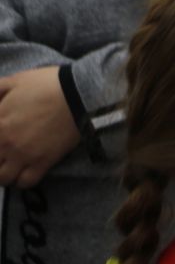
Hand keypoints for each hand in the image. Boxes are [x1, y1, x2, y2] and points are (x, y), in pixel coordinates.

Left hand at [0, 68, 81, 187]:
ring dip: (4, 173)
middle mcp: (5, 143)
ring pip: (3, 178)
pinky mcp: (42, 162)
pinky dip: (22, 181)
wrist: (78, 95)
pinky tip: (25, 172)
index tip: (1, 141)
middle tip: (4, 154)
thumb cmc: (46, 85)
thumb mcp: (15, 80)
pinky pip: (25, 182)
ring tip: (11, 166)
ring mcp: (23, 155)